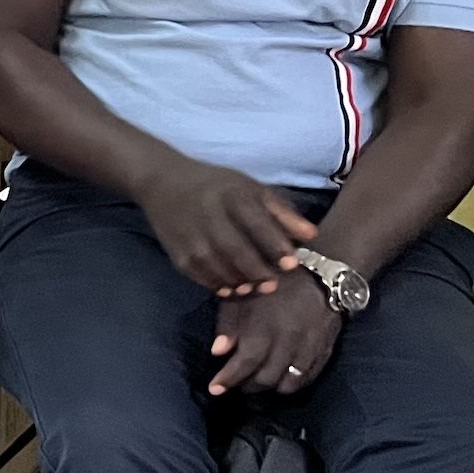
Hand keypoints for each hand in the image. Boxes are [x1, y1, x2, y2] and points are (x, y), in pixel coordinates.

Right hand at [134, 157, 316, 294]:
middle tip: (274, 285)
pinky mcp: (176, 252)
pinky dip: (216, 285)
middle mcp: (208, 215)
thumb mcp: (250, 188)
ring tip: (255, 289)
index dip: (274, 244)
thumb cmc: (216, 186)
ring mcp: (189, 236)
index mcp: (231, 195)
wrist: (162, 182)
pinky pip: (199, 274)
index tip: (291, 263)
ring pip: (216, 266)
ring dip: (238, 282)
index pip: (255, 222)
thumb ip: (281, 212)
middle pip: (235, 249)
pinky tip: (232, 289)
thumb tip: (311, 235)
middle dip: (257, 270)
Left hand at [207, 276, 341, 397]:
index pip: (245, 364)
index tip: (214, 389)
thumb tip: (217, 353)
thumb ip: (228, 325)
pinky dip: (293, 383)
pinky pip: (309, 377)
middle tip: (235, 383)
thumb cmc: (272, 282)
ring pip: (289, 383)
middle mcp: (289, 342)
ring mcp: (310, 348)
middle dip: (246, 386)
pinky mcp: (325, 350)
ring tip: (256, 382)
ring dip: (270, 387)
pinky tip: (281, 380)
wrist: (319, 273)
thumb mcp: (242, 296)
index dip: (228, 380)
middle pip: (266, 378)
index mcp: (265, 327)